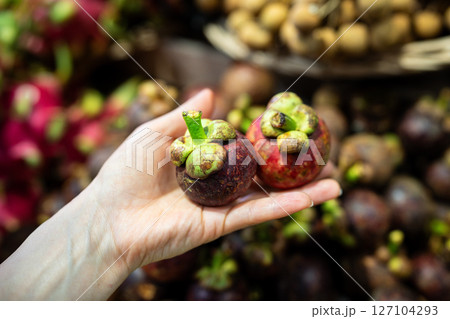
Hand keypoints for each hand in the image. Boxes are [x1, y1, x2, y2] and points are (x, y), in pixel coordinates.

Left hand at [89, 89, 341, 271]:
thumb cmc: (125, 173)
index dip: (264, 139)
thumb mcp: (153, 134)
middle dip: (290, 167)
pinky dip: (287, 206)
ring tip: (334, 181)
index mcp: (202, 161)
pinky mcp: (221, 225)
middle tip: (320, 156)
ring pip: (268, 197)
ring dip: (302, 190)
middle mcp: (216, 184)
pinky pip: (258, 213)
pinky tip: (315, 196)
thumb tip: (213, 92)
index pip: (240, 148)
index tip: (288, 129)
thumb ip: (185, 116)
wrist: (110, 218)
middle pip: (261, 174)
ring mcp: (221, 205)